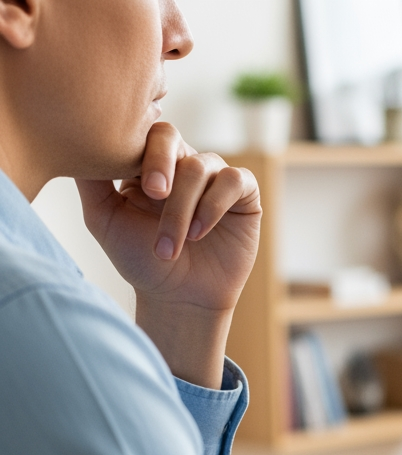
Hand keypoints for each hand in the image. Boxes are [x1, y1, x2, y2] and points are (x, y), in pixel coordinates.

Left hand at [76, 122, 260, 388]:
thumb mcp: (104, 218)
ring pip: (201, 166)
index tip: (137, 189)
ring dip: (184, 207)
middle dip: (163, 165)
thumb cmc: (141, 260)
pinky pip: (235, 180)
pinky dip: (215, 205)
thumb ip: (91, 180)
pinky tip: (200, 233)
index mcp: (148, 162)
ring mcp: (214, 177)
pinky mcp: (244, 194)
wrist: (179, 298)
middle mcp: (182, 162)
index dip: (140, 152)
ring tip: (174, 244)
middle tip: (155, 195)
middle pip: (172, 138)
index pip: (143, 132)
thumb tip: (79, 139)